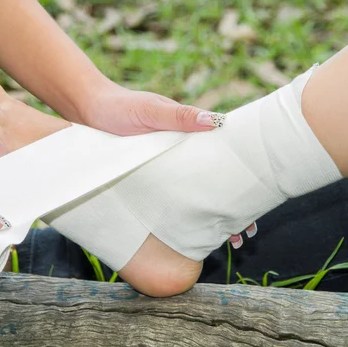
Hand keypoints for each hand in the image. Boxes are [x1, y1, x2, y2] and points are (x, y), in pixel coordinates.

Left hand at [80, 83, 257, 245]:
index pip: (228, 155)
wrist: (89, 112)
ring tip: (227, 240)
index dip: (244, 178)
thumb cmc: (121, 107)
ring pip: (200, 192)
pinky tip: (193, 231)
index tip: (258, 201)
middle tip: (245, 232)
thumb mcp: (150, 111)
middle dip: (234, 206)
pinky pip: (177, 195)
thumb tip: (215, 123)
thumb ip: (178, 116)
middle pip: (218, 180)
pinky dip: (189, 213)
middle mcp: (186, 149)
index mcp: (191, 131)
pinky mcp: (153, 174)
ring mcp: (170, 163)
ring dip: (214, 214)